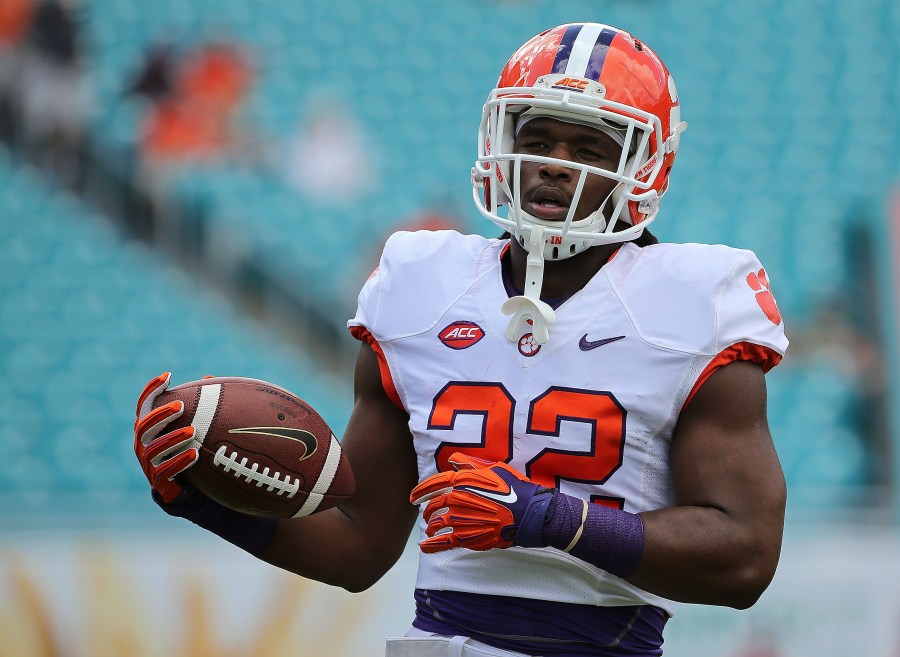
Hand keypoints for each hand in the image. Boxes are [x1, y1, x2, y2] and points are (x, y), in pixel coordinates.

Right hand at [133, 372, 198, 502]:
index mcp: (150, 429)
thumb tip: (210, 379)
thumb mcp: (198, 427)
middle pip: (144, 426)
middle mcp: (144, 445)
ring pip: (153, 449)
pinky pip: (164, 472)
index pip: (145, 406)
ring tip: (193, 431)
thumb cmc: (194, 451)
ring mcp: (148, 465)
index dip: (151, 390)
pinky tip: (195, 454)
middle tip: (180, 406)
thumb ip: (202, 406)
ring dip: (172, 438)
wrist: (195, 491)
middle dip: (160, 415)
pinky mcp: (158, 483)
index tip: (168, 375)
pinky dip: (179, 462)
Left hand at [409, 452, 554, 552]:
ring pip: (437, 524)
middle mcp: (458, 499)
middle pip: (434, 506)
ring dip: (431, 527)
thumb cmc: (514, 488)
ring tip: (430, 530)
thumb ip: (471, 464)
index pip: (434, 484)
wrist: (529, 513)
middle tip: (427, 515)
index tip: (412, 497)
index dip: (421, 490)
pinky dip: (432, 546)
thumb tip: (454, 459)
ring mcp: (461, 519)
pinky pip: (444, 542)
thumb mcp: (494, 469)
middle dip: (428, 511)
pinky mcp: (468, 537)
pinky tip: (425, 547)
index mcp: (462, 480)